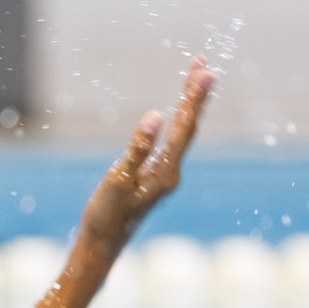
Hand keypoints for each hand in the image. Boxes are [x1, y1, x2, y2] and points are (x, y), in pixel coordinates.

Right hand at [79, 56, 215, 254]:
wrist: (103, 243)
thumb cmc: (107, 215)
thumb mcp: (117, 180)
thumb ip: (137, 149)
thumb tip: (154, 117)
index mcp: (166, 172)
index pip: (185, 128)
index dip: (194, 98)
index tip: (205, 72)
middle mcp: (172, 172)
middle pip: (189, 126)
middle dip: (196, 95)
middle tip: (204, 64)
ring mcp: (165, 174)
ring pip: (183, 133)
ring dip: (189, 104)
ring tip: (196, 78)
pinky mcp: (155, 176)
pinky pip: (173, 141)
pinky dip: (177, 121)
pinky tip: (177, 114)